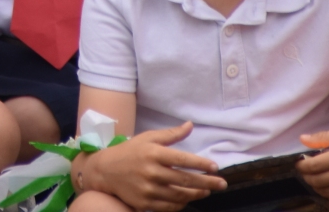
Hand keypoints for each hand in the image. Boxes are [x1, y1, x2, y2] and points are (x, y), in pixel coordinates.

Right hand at [72, 123, 223, 211]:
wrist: (105, 171)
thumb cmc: (130, 152)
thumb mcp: (148, 138)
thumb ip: (171, 134)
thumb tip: (190, 125)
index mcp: (154, 153)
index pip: (183, 160)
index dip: (201, 164)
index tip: (215, 167)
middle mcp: (152, 172)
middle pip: (186, 180)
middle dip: (207, 182)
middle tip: (222, 183)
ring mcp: (148, 190)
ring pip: (180, 195)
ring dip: (197, 194)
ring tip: (207, 190)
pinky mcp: (145, 203)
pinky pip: (170, 206)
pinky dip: (182, 203)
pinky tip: (188, 198)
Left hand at [297, 131, 328, 204]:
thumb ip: (323, 138)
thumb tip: (302, 139)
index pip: (313, 166)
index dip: (302, 166)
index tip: (300, 163)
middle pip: (316, 181)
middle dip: (307, 176)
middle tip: (307, 171)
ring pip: (324, 192)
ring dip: (316, 185)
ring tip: (317, 177)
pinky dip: (328, 193)